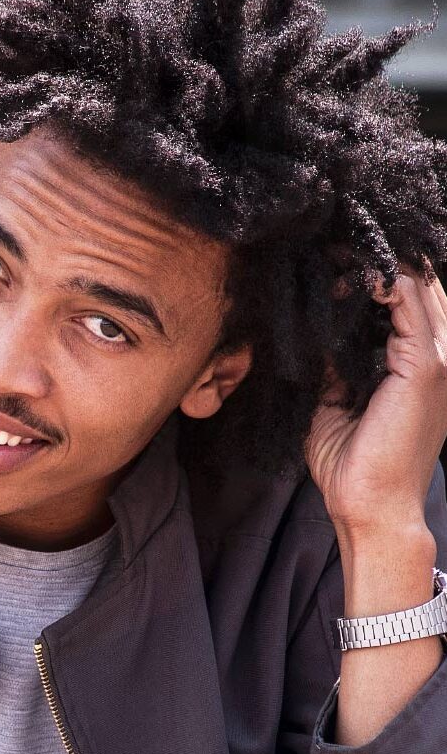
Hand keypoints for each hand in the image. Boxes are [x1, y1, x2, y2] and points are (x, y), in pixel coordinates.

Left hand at [304, 260, 446, 538]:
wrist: (368, 507)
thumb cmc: (352, 462)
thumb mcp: (334, 399)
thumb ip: (334, 362)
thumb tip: (319, 328)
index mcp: (419, 365)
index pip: (408, 301)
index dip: (374, 274)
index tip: (334, 260)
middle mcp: (437, 357)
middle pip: (419, 286)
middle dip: (376, 261)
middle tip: (334, 246)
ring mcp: (439, 361)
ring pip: (419, 288)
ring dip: (378, 265)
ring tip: (339, 252)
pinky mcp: (425, 368)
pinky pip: (409, 307)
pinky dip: (385, 283)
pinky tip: (357, 275)